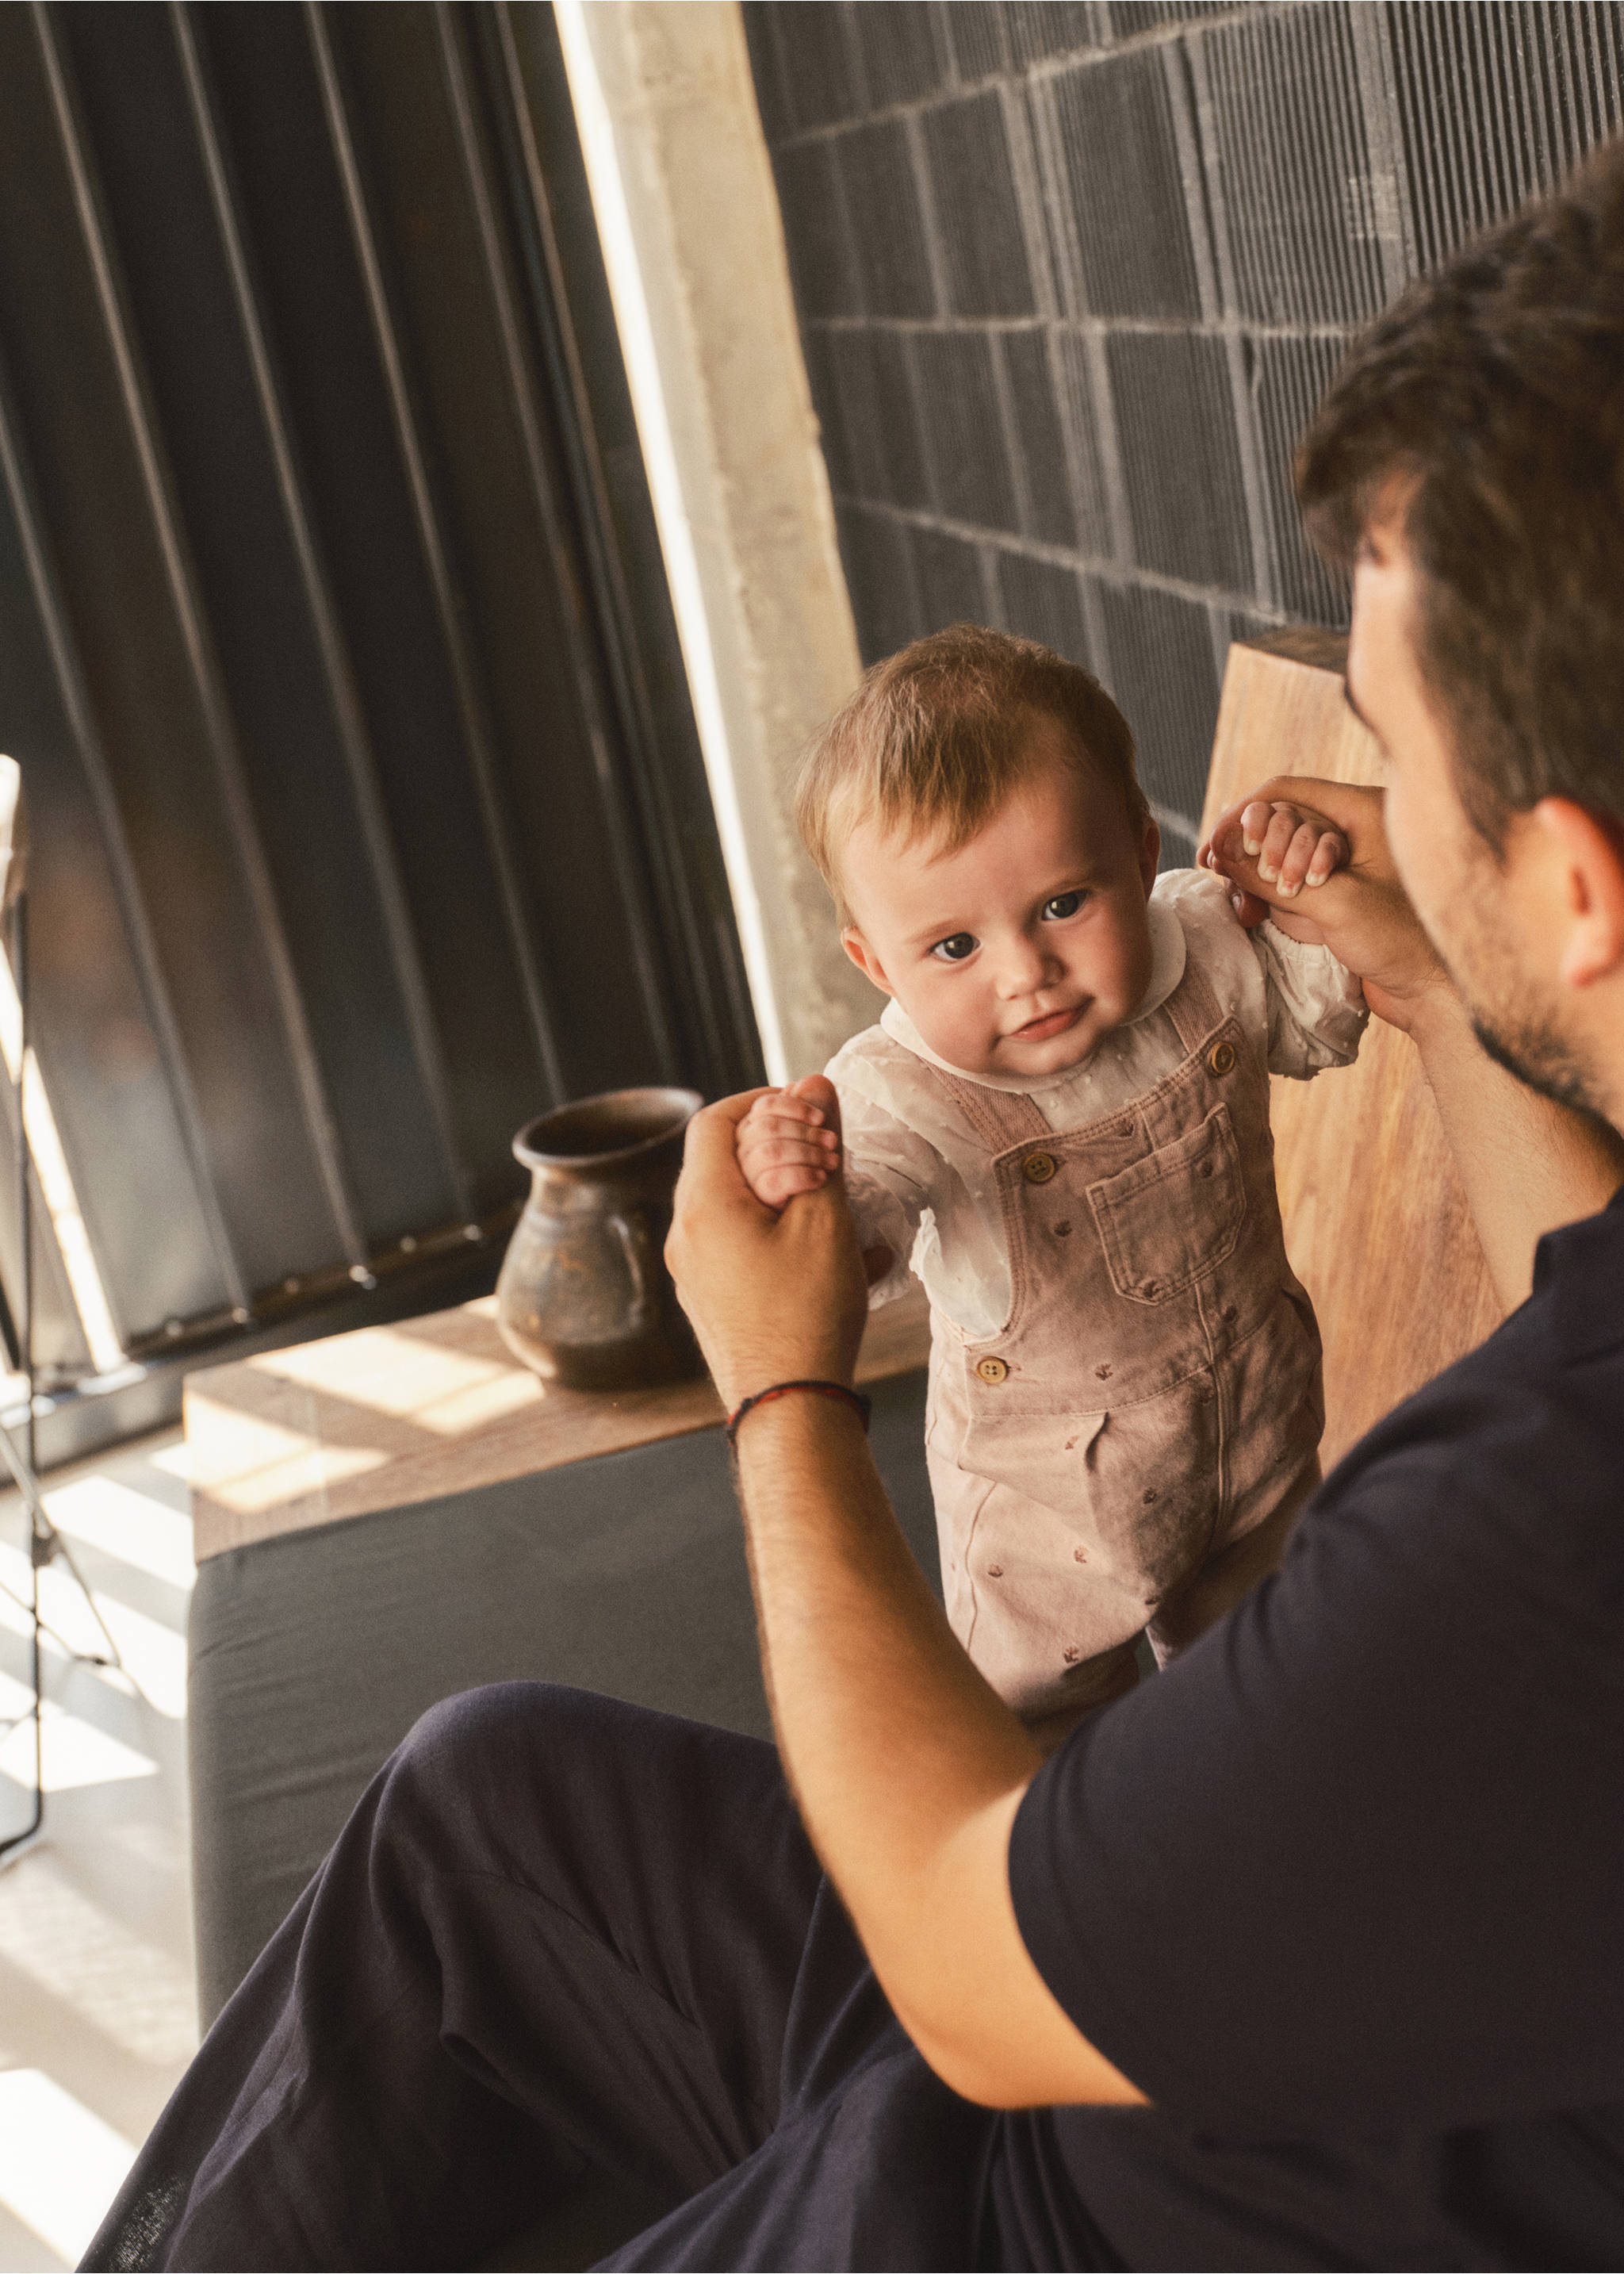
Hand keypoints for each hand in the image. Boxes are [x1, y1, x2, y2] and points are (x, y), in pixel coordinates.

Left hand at [666, 1077, 868, 1412]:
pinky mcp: (712, 1302)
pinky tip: (844, 1258)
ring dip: (789, 1194)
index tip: (803, 1106)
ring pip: (737, 1207)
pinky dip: (784, 1235)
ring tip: (844, 1210)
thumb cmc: (806, 1316)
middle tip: (829, 1155)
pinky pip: (742, 1248)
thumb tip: (814, 1087)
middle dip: (779, 1148)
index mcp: (703, 1206)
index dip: (759, 1100)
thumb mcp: (825, 1221)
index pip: (712, 1121)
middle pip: (721, 1162)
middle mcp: (685, 1236)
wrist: (789, 1408)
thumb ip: (818, 1147)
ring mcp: (693, 1273)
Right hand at [737, 1078, 841, 1207]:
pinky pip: (774, 1180)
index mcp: (754, 1133)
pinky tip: (820, 1179)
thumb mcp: (816, 1145)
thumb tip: (813, 1081)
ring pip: (770, 1151)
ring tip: (831, 1161)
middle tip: (832, 1141)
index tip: (820, 1118)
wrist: (817, 1225)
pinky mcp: (757, 1204)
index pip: (764, 1107)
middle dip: (805, 1130)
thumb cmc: (812, 1180)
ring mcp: (747, 1179)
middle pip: (767, 1127)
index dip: (794, 1106)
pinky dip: (802, 1175)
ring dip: (808, 1152)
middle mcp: (743, 1153)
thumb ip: (812, 1116)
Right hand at [1200, 776, 1450, 1032]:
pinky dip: (1268, 893)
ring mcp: (1344, 863)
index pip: (1287, 790)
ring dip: (1254, 875)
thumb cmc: (1402, 941)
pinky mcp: (1337, 894)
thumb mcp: (1334, 904)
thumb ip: (1273, 876)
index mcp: (1365, 811)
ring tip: (1240, 903)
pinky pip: (1290, 882)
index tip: (1214, 843)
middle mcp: (1353, 829)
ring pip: (1280, 853)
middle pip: (1279, 819)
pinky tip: (1251, 912)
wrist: (1436, 994)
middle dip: (1246, 847)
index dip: (1244, 813)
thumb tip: (1222, 850)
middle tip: (1219, 874)